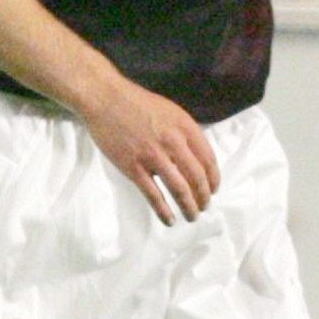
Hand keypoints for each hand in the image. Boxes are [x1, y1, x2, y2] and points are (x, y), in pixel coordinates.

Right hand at [79, 77, 218, 222]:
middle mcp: (173, 142)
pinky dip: (163, 211)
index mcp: (185, 127)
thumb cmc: (138, 103)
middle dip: (203, 197)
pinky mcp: (133, 167)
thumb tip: (195, 158)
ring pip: (179, 189)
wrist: (105, 99)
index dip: (214, 179)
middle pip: (197, 177)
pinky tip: (169, 219)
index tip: (214, 190)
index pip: (208, 159)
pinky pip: (153, 195)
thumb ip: (185, 133)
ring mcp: (152, 156)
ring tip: (192, 216)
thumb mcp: (171, 111)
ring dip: (188, 207)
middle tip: (204, 207)